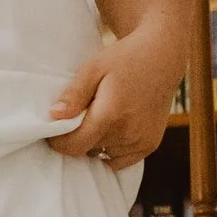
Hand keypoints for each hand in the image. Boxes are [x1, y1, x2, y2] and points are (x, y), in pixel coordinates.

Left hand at [50, 24, 180, 168]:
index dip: (59, 142)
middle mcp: (128, 132)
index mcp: (110, 114)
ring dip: (96, 143)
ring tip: (100, 118)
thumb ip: (74, 94)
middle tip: (79, 116)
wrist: (163, 56)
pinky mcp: (151, 144)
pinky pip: (122, 160)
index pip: (74, 146)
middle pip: (88, 150)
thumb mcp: (94, 68)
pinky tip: (113, 128)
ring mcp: (142, 141)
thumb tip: (54, 116)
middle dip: (78, 138)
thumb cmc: (125, 59)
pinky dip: (112, 149)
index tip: (54, 131)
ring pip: (103, 155)